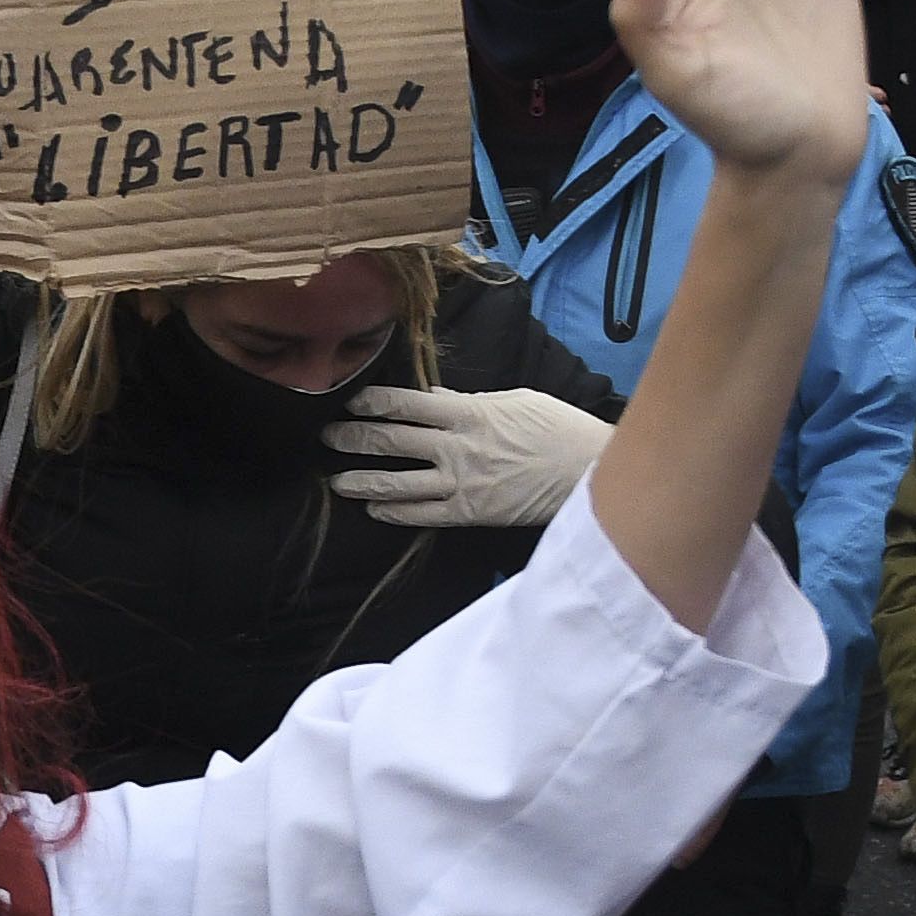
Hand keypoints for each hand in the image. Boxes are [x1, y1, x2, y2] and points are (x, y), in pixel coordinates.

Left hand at [323, 382, 609, 528]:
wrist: (589, 471)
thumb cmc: (557, 429)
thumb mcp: (514, 401)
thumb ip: (468, 402)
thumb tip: (435, 400)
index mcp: (468, 413)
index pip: (406, 404)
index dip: (372, 402)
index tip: (349, 400)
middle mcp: (457, 448)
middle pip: (391, 442)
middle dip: (353, 438)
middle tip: (326, 437)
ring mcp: (461, 483)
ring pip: (398, 484)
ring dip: (362, 481)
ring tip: (337, 481)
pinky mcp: (471, 513)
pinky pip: (422, 515)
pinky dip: (395, 513)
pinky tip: (376, 511)